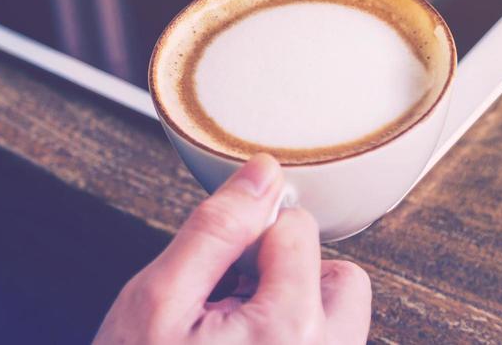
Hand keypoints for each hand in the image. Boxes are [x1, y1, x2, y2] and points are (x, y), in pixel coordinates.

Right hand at [94, 155, 370, 344]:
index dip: (247, 239)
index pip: (297, 228)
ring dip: (295, 314)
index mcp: (291, 330)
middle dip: (290, 277)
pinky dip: (292, 342)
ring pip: (340, 319)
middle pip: (343, 278)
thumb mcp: (158, 299)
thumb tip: (263, 173)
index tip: (215, 276)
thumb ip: (215, 230)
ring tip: (237, 340)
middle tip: (231, 306)